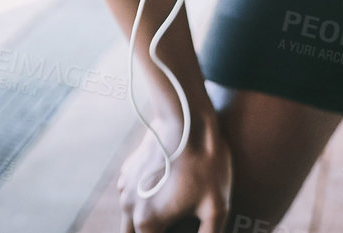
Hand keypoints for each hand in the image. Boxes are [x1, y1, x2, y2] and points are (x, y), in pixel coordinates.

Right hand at [117, 110, 231, 232]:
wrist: (187, 120)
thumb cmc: (204, 163)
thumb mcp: (216, 206)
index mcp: (147, 222)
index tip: (180, 230)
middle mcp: (129, 207)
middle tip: (171, 225)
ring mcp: (125, 186)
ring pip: (128, 217)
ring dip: (143, 221)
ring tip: (168, 214)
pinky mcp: (128, 169)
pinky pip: (130, 194)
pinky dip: (141, 200)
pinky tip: (162, 192)